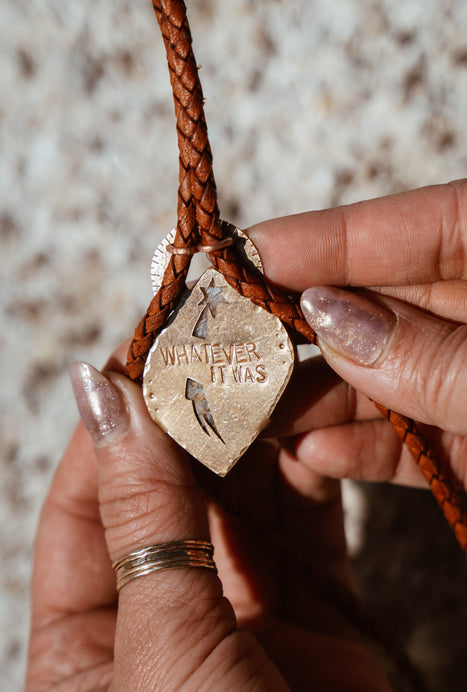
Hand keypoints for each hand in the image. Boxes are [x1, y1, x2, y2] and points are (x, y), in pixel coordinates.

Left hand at [26, 356, 395, 691]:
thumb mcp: (158, 649)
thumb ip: (139, 518)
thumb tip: (102, 396)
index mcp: (87, 645)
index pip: (85, 504)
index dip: (111, 424)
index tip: (138, 351)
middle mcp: (162, 621)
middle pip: (168, 493)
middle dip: (189, 417)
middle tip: (211, 341)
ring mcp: (242, 619)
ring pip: (240, 502)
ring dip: (252, 435)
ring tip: (263, 364)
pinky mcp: (316, 621)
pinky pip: (305, 528)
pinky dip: (307, 473)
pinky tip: (308, 422)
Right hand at [249, 180, 466, 489]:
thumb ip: (438, 360)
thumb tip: (331, 319)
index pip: (432, 227)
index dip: (335, 237)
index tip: (251, 250)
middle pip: (396, 304)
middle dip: (314, 323)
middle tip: (234, 334)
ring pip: (397, 377)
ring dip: (326, 397)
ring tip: (257, 411)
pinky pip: (422, 438)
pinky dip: (370, 447)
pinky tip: (315, 451)